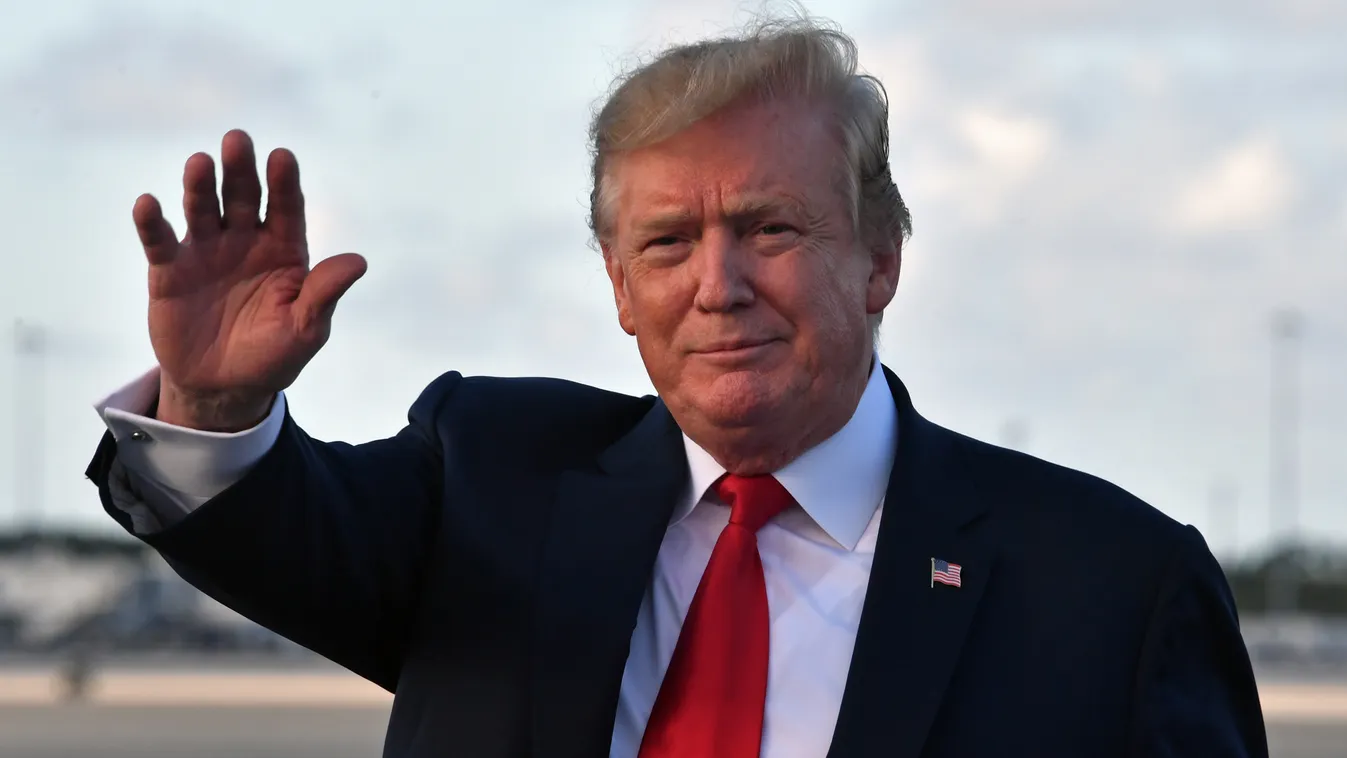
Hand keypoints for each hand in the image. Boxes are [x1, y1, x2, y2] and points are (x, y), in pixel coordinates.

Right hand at [135, 129, 366, 430]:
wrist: (225, 388)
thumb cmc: (274, 355)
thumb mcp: (305, 329)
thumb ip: (324, 293)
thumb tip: (359, 261)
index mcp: (285, 250)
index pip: (288, 209)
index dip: (285, 183)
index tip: (283, 157)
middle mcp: (246, 241)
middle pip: (244, 197)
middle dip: (241, 170)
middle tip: (238, 140)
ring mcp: (207, 251)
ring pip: (203, 209)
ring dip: (200, 186)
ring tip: (200, 164)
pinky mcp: (170, 270)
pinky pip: (159, 240)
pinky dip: (152, 222)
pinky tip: (149, 204)